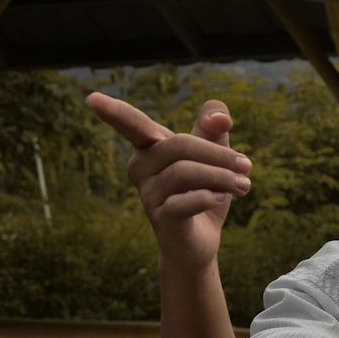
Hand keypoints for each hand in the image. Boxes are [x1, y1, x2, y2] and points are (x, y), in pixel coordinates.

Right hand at [86, 92, 251, 268]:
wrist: (201, 240)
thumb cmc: (203, 189)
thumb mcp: (214, 153)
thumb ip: (215, 127)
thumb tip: (221, 117)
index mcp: (151, 147)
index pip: (133, 124)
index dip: (113, 111)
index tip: (91, 98)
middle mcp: (142, 168)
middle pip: (180, 144)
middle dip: (219, 153)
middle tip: (247, 165)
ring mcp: (148, 194)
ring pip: (186, 172)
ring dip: (222, 177)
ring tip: (243, 185)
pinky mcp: (161, 219)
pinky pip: (185, 201)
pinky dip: (209, 197)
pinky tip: (220, 199)